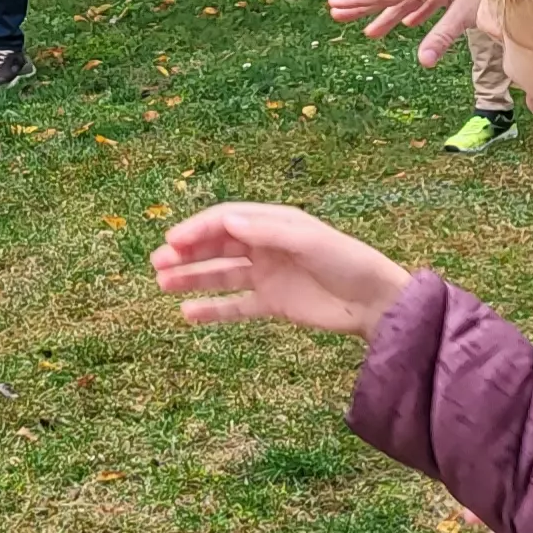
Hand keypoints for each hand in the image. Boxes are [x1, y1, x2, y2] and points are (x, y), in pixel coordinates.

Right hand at [148, 204, 411, 339]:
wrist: (375, 303)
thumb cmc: (348, 263)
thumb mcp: (308, 241)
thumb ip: (267, 232)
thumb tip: (226, 219)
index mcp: (274, 223)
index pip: (226, 221)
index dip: (197, 229)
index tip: (172, 242)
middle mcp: (266, 246)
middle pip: (217, 246)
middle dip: (186, 253)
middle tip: (157, 264)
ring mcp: (267, 275)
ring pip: (220, 274)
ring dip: (192, 277)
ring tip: (162, 285)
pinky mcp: (273, 303)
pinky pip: (235, 305)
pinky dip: (212, 309)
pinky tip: (188, 313)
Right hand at [326, 0, 483, 64]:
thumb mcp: (466, 9)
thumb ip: (444, 35)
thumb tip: (423, 61)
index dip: (357, 1)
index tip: (332, 5)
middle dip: (363, 8)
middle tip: (337, 16)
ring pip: (406, 1)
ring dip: (388, 17)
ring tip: (370, 34)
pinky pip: (425, 2)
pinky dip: (414, 13)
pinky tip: (411, 24)